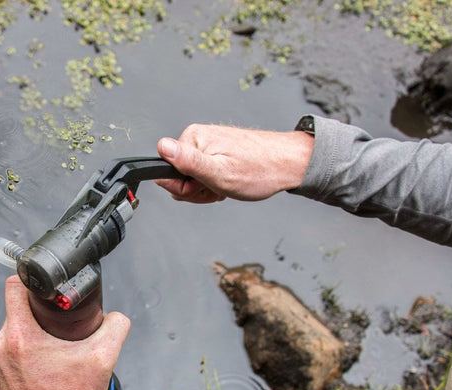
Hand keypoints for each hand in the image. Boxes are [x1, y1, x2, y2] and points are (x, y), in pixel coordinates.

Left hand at [0, 276, 130, 389]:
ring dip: (29, 333)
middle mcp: (0, 346)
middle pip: (16, 310)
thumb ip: (115, 328)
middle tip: (58, 323)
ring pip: (11, 331)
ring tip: (52, 347)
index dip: (31, 280)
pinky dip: (21, 352)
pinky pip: (6, 351)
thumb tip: (116, 316)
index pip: (13, 287)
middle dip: (37, 312)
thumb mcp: (103, 359)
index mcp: (20, 336)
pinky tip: (41, 363)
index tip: (45, 286)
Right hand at [155, 124, 313, 202]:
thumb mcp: (219, 172)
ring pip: (193, 179)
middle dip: (198, 190)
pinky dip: (217, 183)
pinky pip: (206, 174)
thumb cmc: (260, 170)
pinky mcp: (218, 151)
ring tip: (228, 184)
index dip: (186, 188)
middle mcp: (198, 138)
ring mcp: (209, 145)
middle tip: (220, 188)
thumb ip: (188, 162)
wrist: (289, 163)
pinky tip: (231, 181)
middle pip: (179, 177)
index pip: (166, 173)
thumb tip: (162, 147)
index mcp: (193, 139)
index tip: (206, 187)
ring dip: (209, 188)